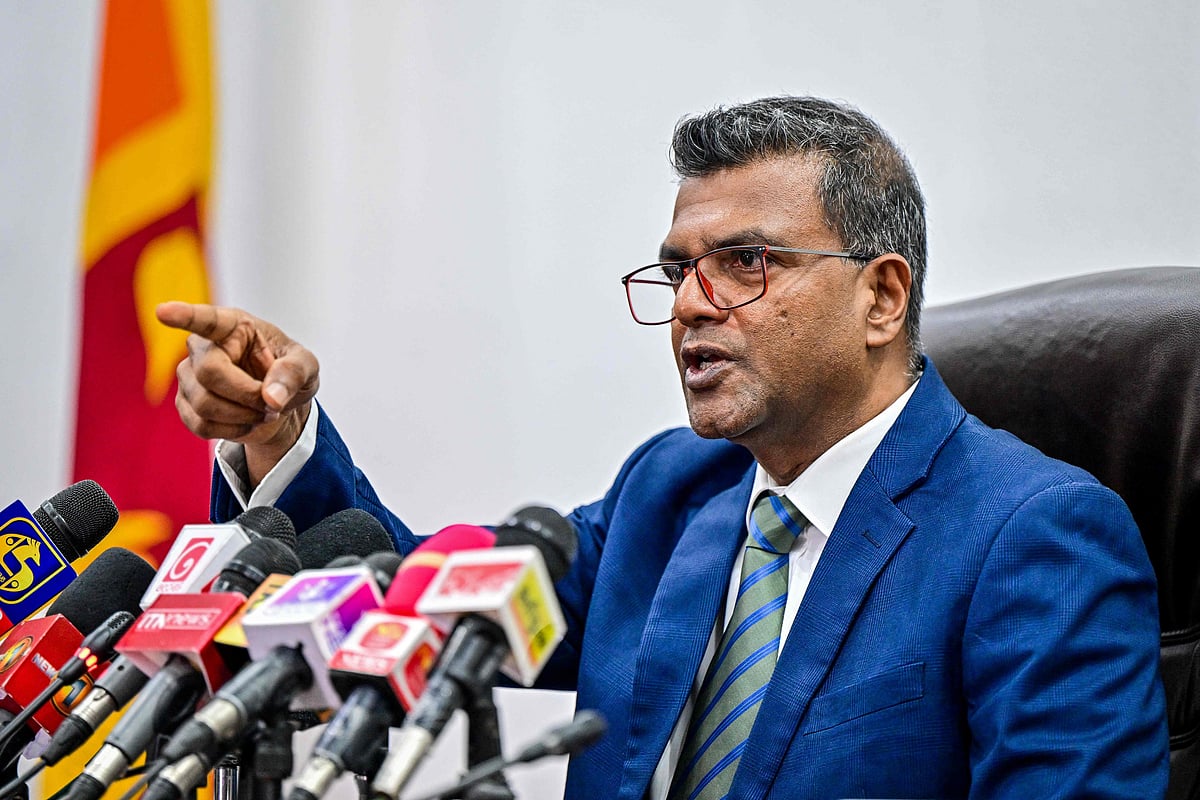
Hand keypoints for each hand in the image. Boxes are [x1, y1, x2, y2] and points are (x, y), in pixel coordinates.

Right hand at [156, 302, 319, 487]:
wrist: (276, 403)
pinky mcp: (184, 403)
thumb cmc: (288, 373)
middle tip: (272, 403)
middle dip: (246, 396)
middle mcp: (203, 346)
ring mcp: (188, 375)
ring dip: (243, 417)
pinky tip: (246, 422)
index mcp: (233, 326)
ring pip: (204, 404)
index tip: (164, 312)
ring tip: (263, 412)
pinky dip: (231, 431)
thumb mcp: (306, 368)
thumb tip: (271, 398)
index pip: (205, 318)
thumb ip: (293, 374)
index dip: (184, 315)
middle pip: (209, 373)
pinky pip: (200, 425)